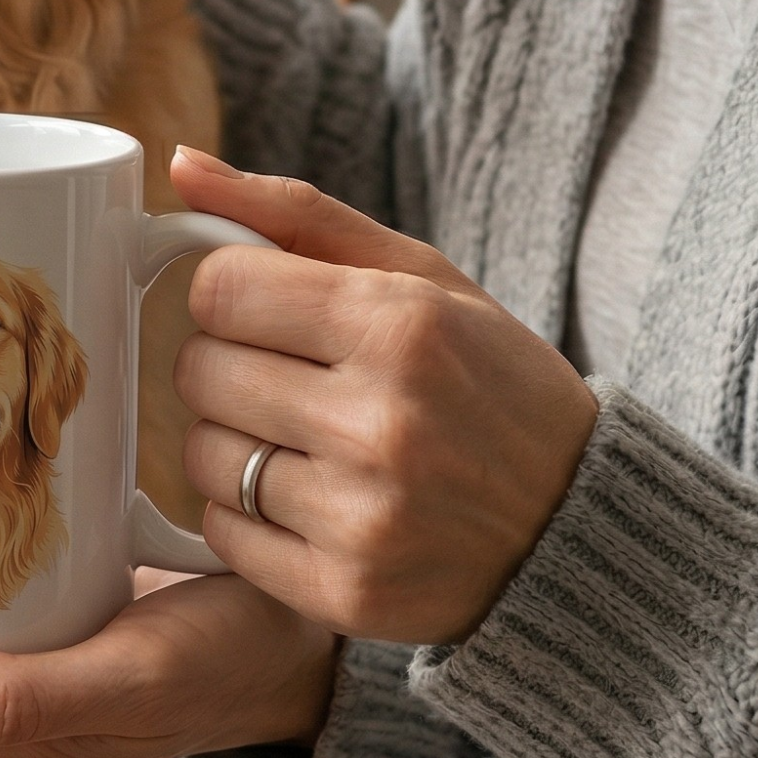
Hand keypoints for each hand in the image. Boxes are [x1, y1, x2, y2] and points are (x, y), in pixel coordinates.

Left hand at [170, 148, 598, 644]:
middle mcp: (381, 421)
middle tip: (293, 380)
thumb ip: (294, 214)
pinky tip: (310, 501)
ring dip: (233, 443)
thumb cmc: (487, 383)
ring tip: (308, 443)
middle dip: (229, 367)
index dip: (232, 295)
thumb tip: (178, 165)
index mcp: (402, 325)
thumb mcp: (421, 278)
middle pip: (199, 370)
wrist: (579, 529)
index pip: (218, 289)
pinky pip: (221, 532)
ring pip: (201, 454)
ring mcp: (363, 515)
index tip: (271, 312)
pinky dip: (246, 515)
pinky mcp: (344, 592)